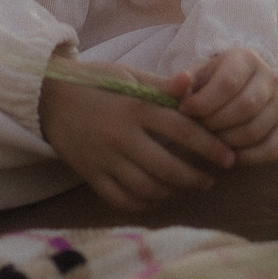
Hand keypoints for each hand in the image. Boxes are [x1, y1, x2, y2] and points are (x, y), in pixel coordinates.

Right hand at [38, 58, 237, 211]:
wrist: (48, 97)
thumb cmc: (96, 82)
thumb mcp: (129, 75)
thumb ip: (161, 86)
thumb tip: (192, 83)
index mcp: (134, 107)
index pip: (182, 130)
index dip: (210, 146)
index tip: (229, 157)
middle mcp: (120, 136)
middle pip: (168, 167)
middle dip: (196, 177)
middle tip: (211, 179)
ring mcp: (104, 159)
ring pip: (147, 187)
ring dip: (174, 192)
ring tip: (188, 188)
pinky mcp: (90, 175)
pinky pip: (122, 199)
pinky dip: (145, 203)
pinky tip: (159, 197)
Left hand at [177, 49, 277, 166]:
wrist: (236, 90)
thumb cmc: (210, 84)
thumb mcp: (194, 77)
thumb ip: (181, 83)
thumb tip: (180, 82)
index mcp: (246, 59)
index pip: (229, 83)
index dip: (203, 102)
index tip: (185, 110)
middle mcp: (270, 78)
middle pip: (245, 107)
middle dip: (215, 123)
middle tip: (198, 127)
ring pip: (255, 130)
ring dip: (227, 142)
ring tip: (210, 139)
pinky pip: (270, 150)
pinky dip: (246, 157)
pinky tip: (228, 154)